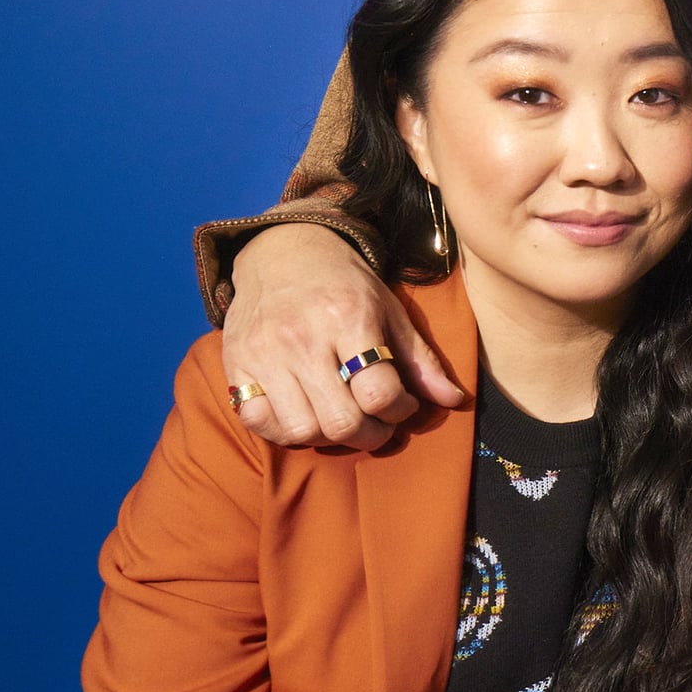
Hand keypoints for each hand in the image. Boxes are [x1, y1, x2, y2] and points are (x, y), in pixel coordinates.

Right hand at [221, 224, 462, 448]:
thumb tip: (455, 400)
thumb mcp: (390, 311)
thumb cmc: (345, 287)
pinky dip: (282, 431)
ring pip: (301, 430)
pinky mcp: (236, 364)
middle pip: (341, 421)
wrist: (283, 253)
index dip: (401, 411)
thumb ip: (421, 359)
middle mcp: (302, 338)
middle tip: (378, 424)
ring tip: (344, 419)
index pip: (379, 392)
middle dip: (370, 434)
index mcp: (348, 318)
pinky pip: (256, 422)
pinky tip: (305, 414)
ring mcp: (264, 354)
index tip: (404, 405)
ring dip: (329, 438)